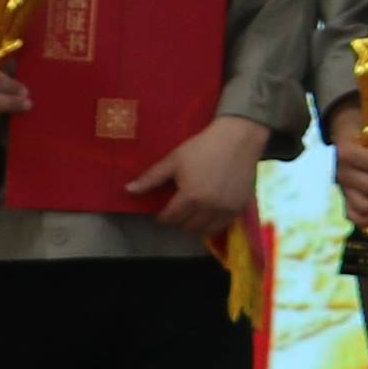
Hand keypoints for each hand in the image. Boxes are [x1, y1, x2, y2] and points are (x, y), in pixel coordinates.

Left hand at [129, 113, 269, 235]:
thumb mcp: (174, 159)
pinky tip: (209, 211)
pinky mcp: (239, 208)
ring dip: (195, 224)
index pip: (169, 218)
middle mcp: (208, 208)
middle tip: (177, 209)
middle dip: (178, 220)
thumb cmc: (203, 146)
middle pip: (186, 226)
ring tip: (192, 212)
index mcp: (190, 197)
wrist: (239, 138)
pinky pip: (222, 226)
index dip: (162, 216)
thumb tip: (128, 190)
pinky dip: (212, 223)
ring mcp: (226, 210)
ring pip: (204, 230)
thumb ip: (151, 178)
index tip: (161, 211)